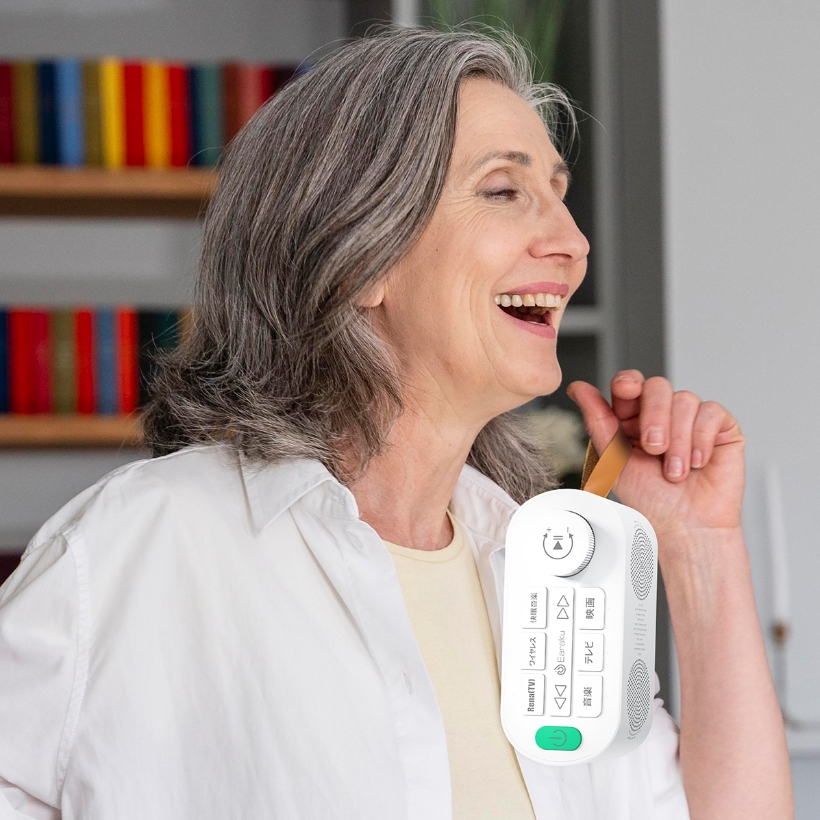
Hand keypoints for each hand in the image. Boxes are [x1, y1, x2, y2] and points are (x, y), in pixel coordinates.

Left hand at [566, 371, 745, 540]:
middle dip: (654, 416)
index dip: (628, 381)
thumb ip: (598, 421)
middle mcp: (662, 414)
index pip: (630, 383)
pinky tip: (698, 463)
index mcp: (633, 419)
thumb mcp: (615, 459)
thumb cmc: (650, 500)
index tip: (625, 390)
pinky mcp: (720, 427)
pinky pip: (711, 411)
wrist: (685, 527)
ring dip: (678, 439)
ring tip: (675, 471)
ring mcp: (692, 419)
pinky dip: (701, 439)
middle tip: (654, 449)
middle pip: (657, 386)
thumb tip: (578, 388)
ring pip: (685, 399)